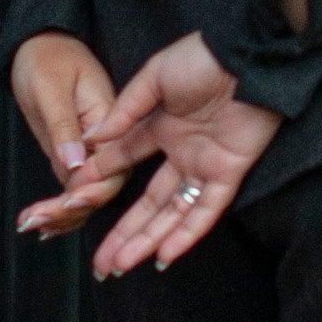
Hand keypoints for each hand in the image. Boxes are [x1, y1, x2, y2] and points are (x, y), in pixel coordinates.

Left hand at [9, 33, 127, 238]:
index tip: (68, 200)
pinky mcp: (73, 157)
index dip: (93, 189)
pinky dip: (58, 210)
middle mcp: (107, 141)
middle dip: (71, 209)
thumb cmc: (47, 58)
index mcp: (111, 121)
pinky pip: (72, 189)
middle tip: (37, 220)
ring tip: (29, 223)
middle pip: (101, 188)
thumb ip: (64, 127)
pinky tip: (40, 225)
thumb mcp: (52, 89)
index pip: (113, 166)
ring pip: (85, 195)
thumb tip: (74, 165)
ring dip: (60, 216)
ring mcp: (90, 152)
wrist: (39, 46)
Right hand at [79, 31, 281, 278]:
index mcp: (160, 127)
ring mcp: (204, 166)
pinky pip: (204, 211)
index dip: (101, 183)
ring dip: (147, 241)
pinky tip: (163, 256)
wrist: (246, 56)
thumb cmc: (203, 58)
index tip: (75, 202)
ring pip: (172, 214)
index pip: (124, 162)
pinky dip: (185, 234)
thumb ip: (127, 109)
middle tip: (100, 263)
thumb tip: (95, 138)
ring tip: (120, 265)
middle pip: (147, 204)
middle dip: (123, 234)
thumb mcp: (155, 76)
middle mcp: (180, 153)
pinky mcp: (228, 174)